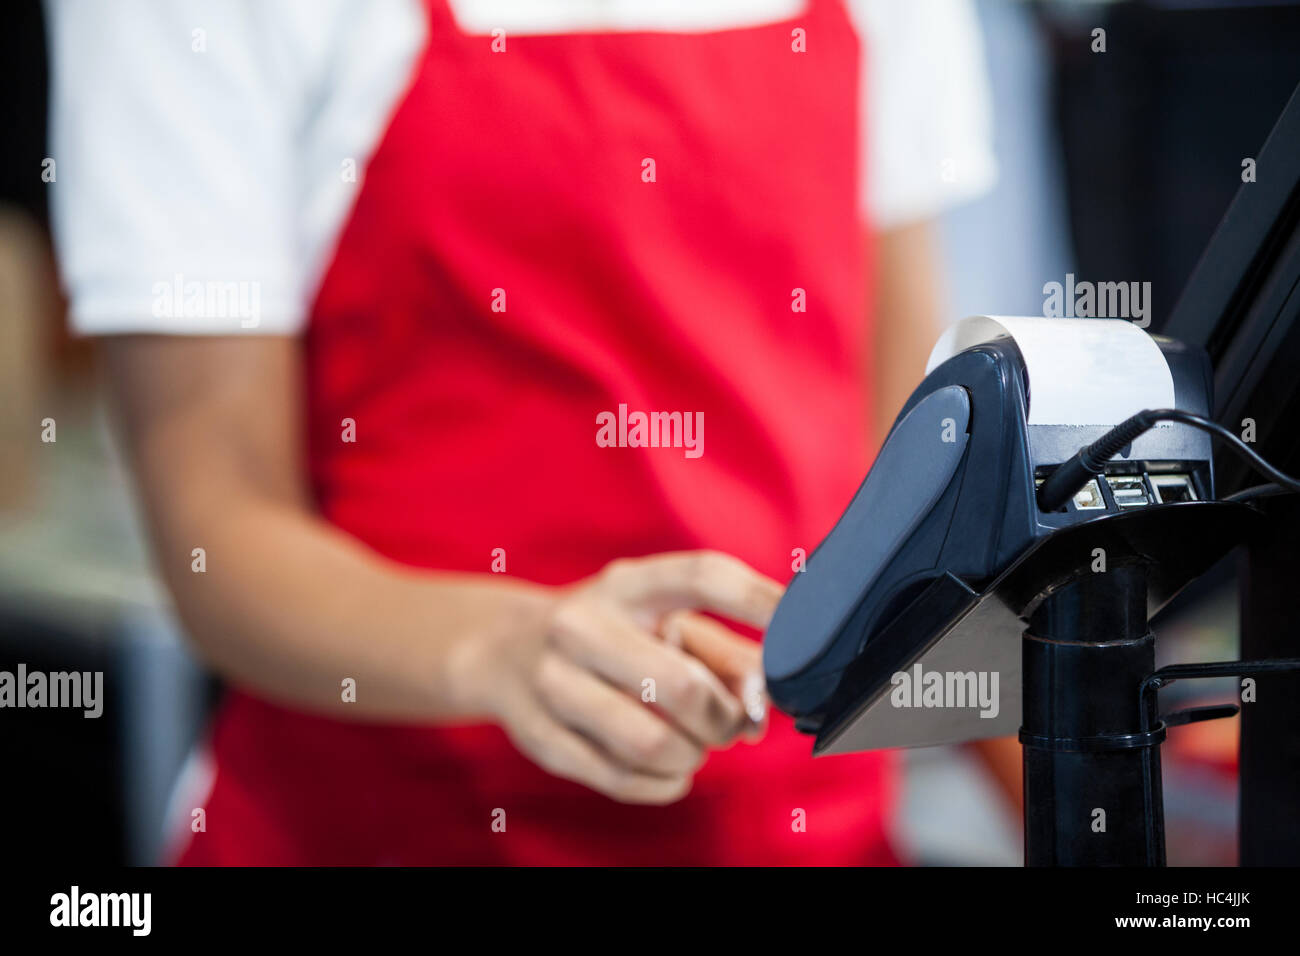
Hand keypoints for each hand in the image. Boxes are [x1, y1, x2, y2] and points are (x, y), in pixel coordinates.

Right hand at [470, 551, 781, 803]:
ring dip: (694, 754)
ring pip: (652, 742)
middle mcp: (580, 623)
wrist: (502, 651)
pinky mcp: (540, 736)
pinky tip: (670, 767)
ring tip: (695, 745)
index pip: (703, 577)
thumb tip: (766, 702)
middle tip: (732, 725)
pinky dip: (665, 782)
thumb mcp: (660, 619)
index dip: (760, 601)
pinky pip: (623, 779)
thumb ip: (724, 652)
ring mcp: (551, 681)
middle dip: (724, 718)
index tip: (803, 628)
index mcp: (625, 583)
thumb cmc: (611, 633)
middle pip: (682, 685)